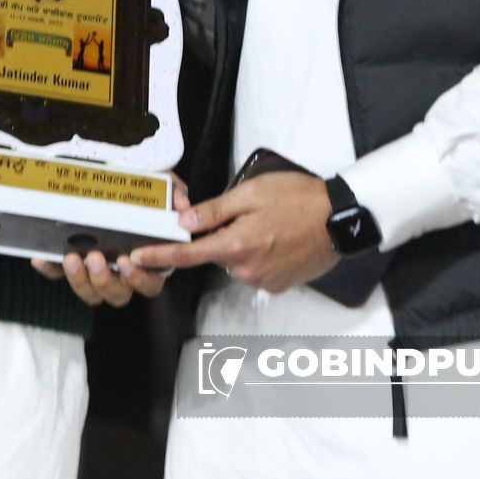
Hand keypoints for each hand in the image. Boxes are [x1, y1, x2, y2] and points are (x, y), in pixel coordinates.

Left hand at [32, 176, 190, 305]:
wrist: (105, 173)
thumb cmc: (136, 187)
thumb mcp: (157, 183)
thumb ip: (173, 192)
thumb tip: (183, 204)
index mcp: (146, 259)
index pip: (150, 282)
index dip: (140, 278)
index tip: (128, 259)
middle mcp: (121, 273)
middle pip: (118, 294)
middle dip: (105, 281)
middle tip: (95, 257)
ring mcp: (94, 271)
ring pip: (91, 294)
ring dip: (80, 280)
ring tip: (71, 257)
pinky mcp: (70, 264)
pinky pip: (57, 276)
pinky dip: (49, 269)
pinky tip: (40, 257)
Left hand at [129, 171, 338, 293]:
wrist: (341, 220)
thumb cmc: (298, 199)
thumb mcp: (252, 192)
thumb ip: (215, 209)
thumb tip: (184, 221)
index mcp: (236, 245)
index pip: (187, 254)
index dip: (159, 255)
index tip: (137, 257)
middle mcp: (246, 270)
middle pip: (215, 254)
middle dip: (219, 236)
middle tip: (246, 213)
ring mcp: (263, 281)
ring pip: (236, 261)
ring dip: (241, 245)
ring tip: (269, 223)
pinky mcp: (278, 286)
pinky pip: (255, 270)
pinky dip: (259, 255)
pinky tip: (277, 239)